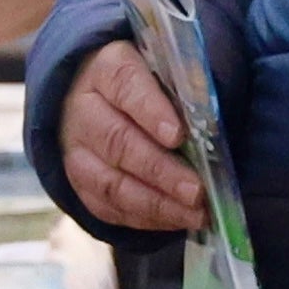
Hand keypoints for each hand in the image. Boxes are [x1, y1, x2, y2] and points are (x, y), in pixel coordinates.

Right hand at [56, 37, 203, 233]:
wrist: (103, 102)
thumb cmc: (150, 84)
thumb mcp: (169, 69)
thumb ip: (190, 85)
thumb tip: (211, 111)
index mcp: (107, 69)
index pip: (126, 84)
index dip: (151, 110)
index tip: (178, 136)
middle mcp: (84, 109)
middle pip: (118, 141)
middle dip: (161, 170)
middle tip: (197, 190)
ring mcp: (77, 150)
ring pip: (111, 182)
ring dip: (156, 203)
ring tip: (195, 213)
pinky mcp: (79, 183)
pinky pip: (108, 207)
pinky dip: (145, 218)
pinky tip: (176, 219)